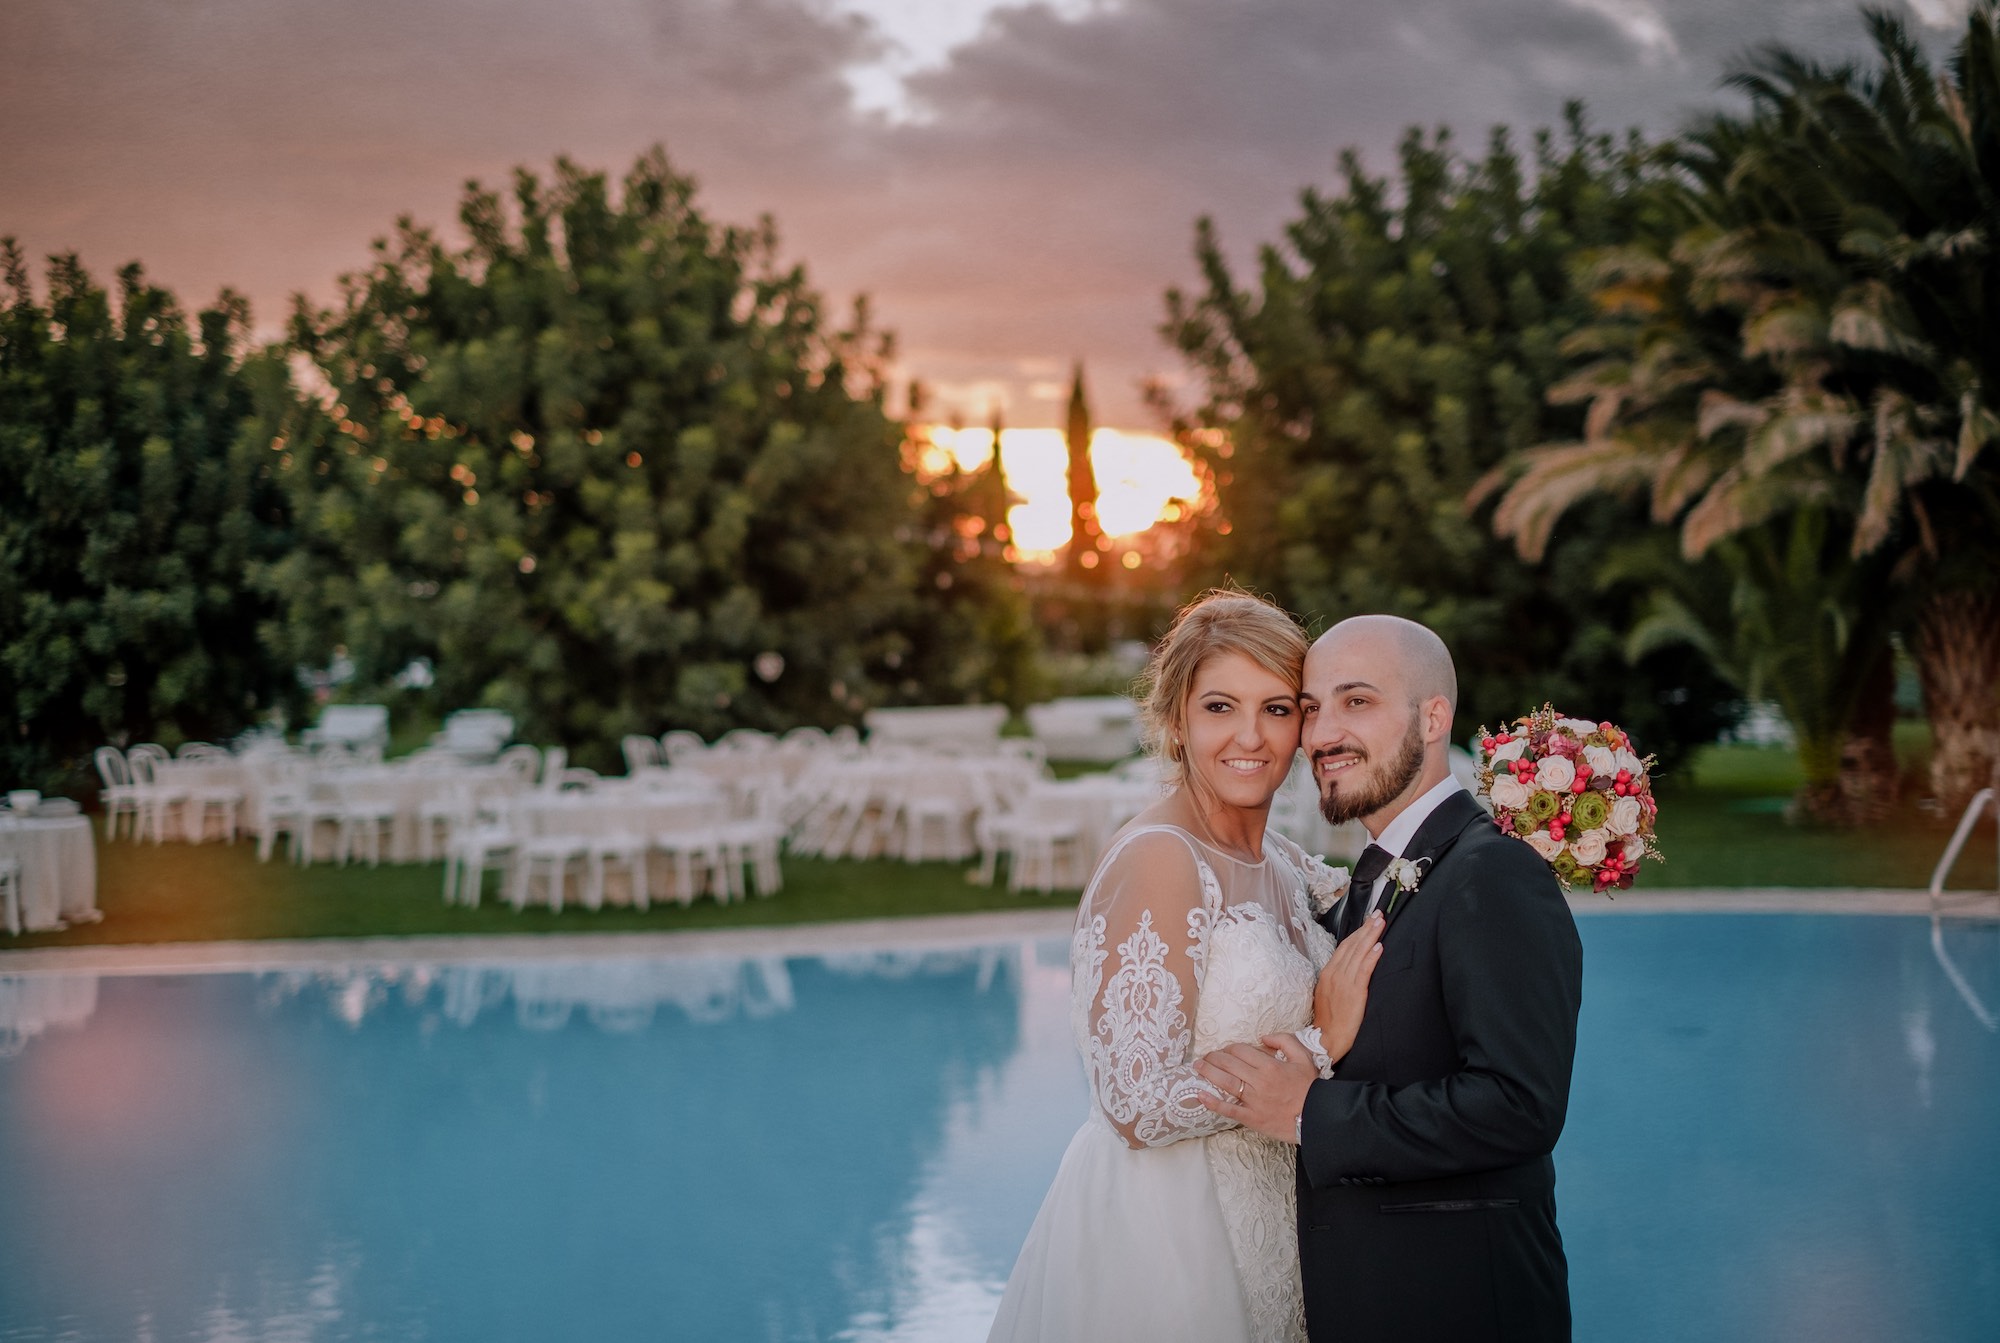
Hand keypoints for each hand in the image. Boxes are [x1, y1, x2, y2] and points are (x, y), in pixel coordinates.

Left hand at [1194, 1037, 1318, 1143]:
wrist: (1318, 1119)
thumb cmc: (1310, 1088)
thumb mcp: (1303, 1058)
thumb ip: (1285, 1041)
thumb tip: (1263, 1037)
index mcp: (1270, 1066)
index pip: (1241, 1051)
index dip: (1229, 1048)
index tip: (1225, 1050)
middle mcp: (1260, 1082)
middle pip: (1229, 1064)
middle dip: (1214, 1057)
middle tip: (1205, 1056)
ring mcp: (1254, 1101)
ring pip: (1226, 1083)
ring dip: (1208, 1073)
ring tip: (1198, 1067)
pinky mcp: (1252, 1118)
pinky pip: (1229, 1110)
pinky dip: (1213, 1103)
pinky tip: (1200, 1095)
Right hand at [1314, 910, 1384, 1062]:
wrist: (1326, 1039)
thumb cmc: (1328, 1020)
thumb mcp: (1327, 994)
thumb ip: (1336, 979)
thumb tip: (1347, 967)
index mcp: (1327, 973)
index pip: (1344, 947)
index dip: (1357, 932)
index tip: (1368, 921)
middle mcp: (1334, 974)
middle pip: (1352, 945)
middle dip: (1366, 928)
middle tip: (1378, 914)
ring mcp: (1344, 982)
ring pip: (1358, 953)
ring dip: (1371, 936)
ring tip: (1381, 923)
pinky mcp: (1354, 993)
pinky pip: (1363, 971)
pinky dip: (1371, 957)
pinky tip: (1378, 946)